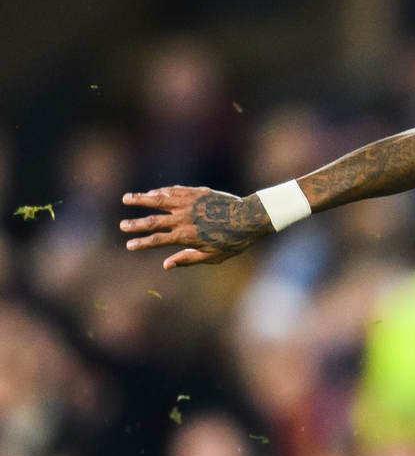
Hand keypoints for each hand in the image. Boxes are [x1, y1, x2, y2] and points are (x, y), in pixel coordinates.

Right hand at [120, 186, 271, 268]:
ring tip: (126, 198)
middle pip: (153, 221)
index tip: (129, 245)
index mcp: (186, 236)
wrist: (250, 218)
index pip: (157, 240)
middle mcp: (184, 218)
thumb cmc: (234, 241)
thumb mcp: (213, 256)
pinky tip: (151, 193)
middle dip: (135, 224)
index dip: (141, 242)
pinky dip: (160, 192)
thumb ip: (188, 259)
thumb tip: (165, 265)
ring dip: (140, 199)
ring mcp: (188, 203)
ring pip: (158, 200)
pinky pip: (173, 190)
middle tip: (122, 226)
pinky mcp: (195, 192)